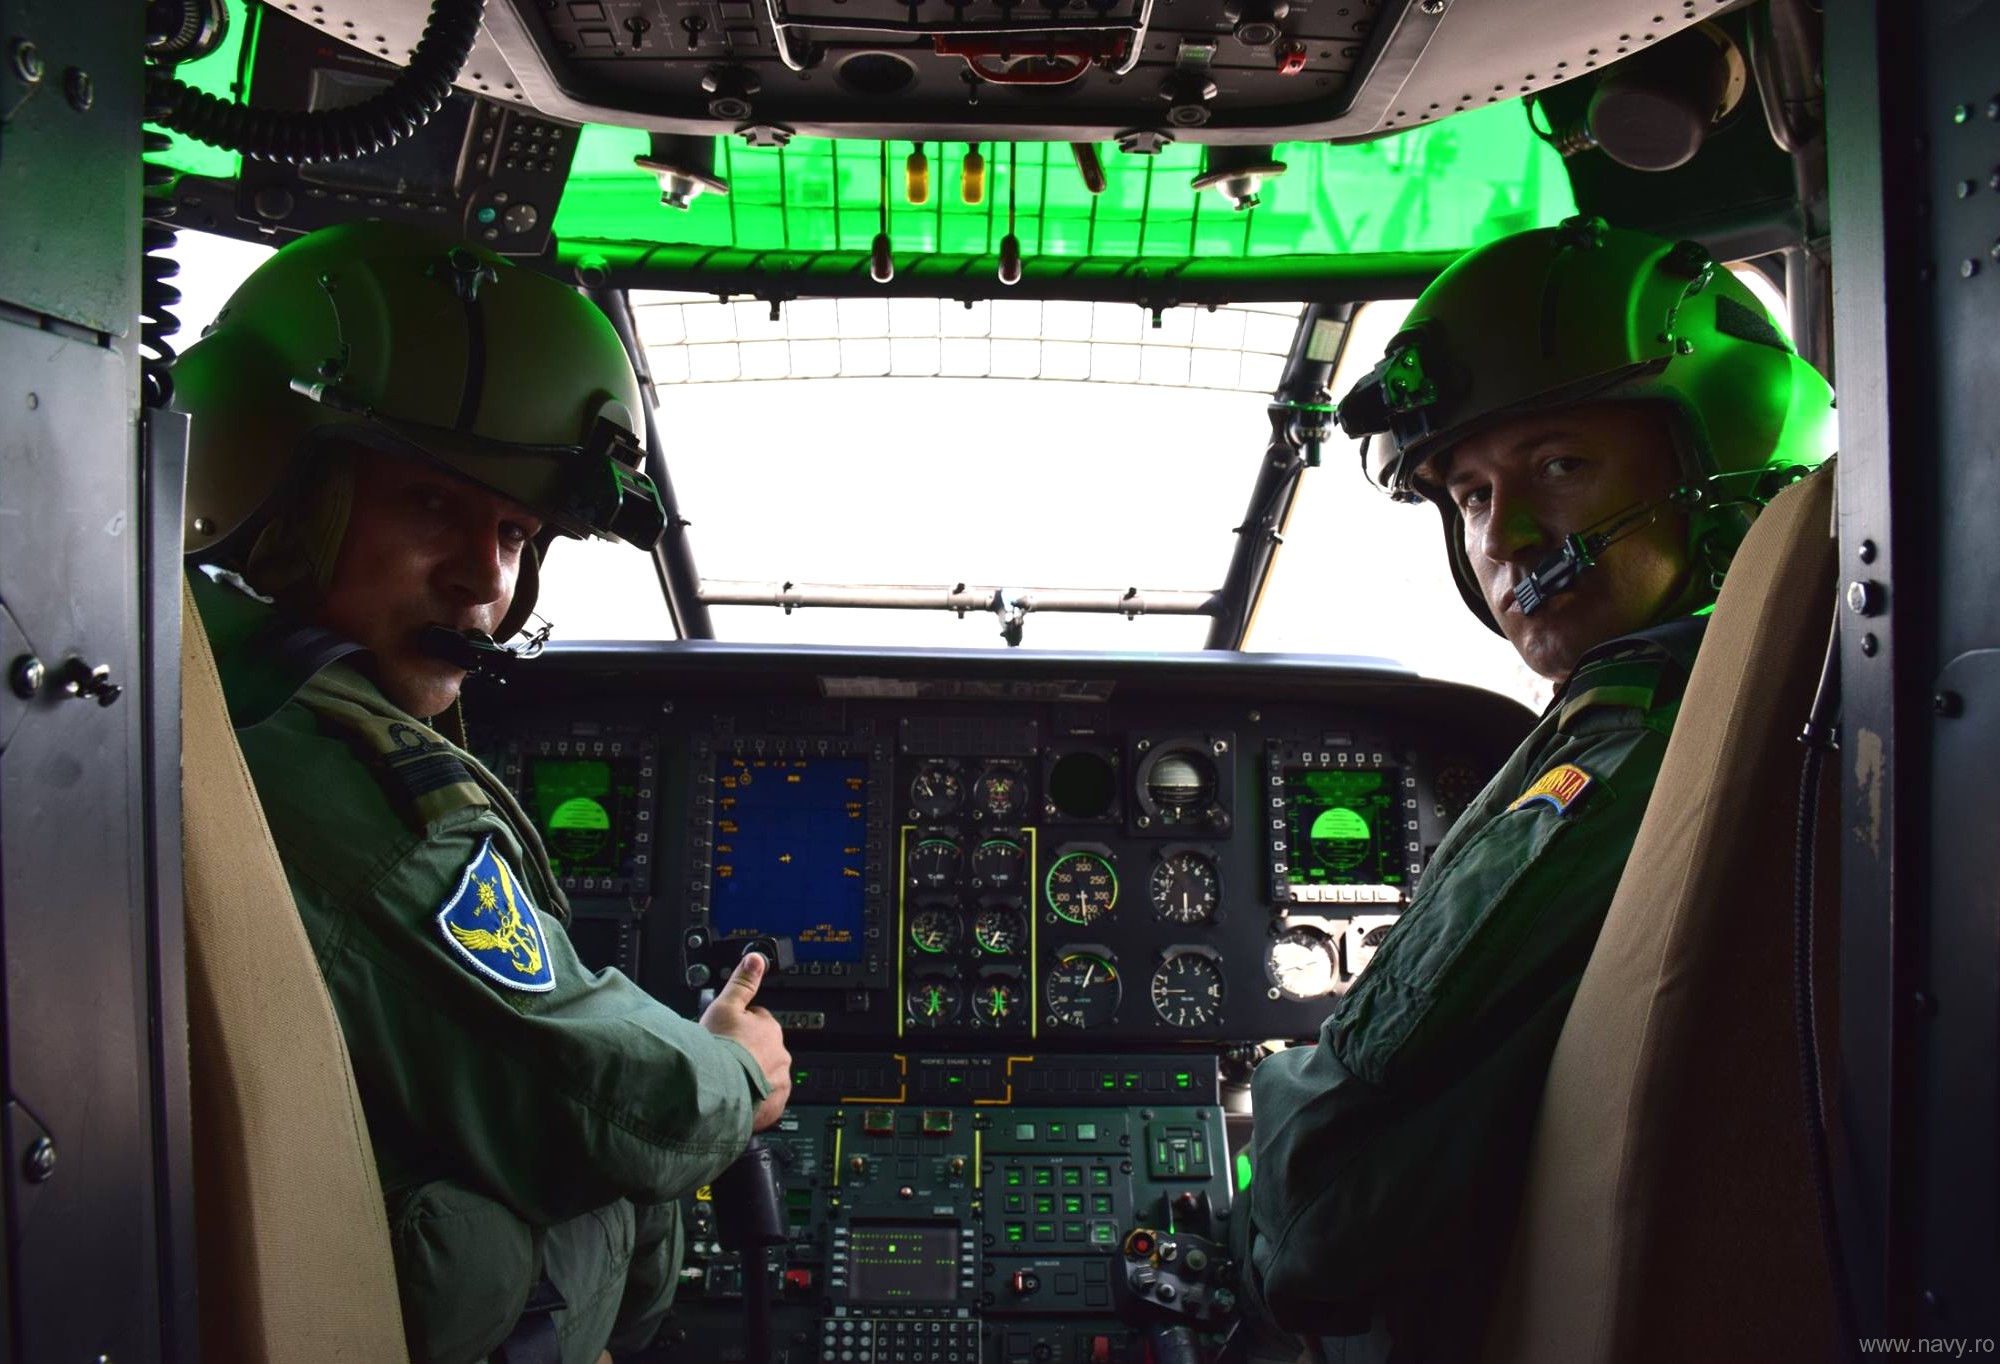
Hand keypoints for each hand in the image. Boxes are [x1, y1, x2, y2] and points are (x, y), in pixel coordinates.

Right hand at [700, 952, 791, 1130]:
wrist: (715, 1093)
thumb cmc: (718, 1050)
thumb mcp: (724, 1006)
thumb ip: (742, 982)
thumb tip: (755, 959)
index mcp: (770, 1028)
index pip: (758, 1021)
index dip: (738, 1027)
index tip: (725, 1035)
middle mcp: (780, 1054)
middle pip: (763, 1049)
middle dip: (747, 1053)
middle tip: (723, 1058)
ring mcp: (779, 1082)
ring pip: (765, 1075)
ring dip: (750, 1077)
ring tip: (727, 1080)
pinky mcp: (774, 1107)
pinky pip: (766, 1101)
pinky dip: (753, 1101)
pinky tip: (735, 1099)